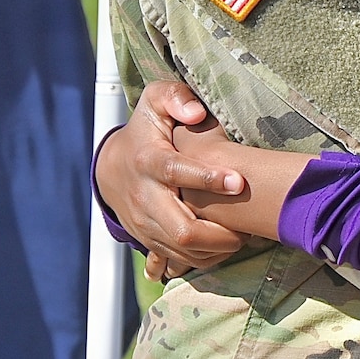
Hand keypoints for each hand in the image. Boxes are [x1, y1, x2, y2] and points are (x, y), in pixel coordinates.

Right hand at [96, 80, 247, 274]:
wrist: (112, 167)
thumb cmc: (145, 130)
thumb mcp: (155, 102)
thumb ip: (176, 98)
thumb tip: (196, 112)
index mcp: (149, 160)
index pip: (176, 171)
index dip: (207, 178)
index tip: (238, 181)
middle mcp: (144, 196)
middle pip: (181, 227)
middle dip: (219, 233)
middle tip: (248, 227)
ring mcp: (144, 223)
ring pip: (182, 250)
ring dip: (216, 249)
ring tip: (242, 236)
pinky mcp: (147, 240)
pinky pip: (177, 260)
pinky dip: (204, 259)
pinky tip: (225, 247)